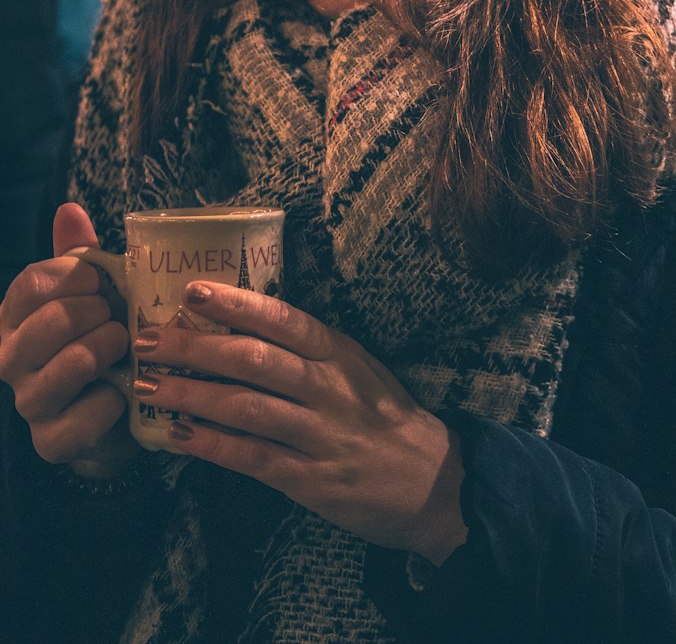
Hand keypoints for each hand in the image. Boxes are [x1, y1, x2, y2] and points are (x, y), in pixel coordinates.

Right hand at [0, 203, 134, 474]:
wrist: (115, 409)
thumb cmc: (100, 337)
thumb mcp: (92, 292)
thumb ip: (78, 253)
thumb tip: (68, 209)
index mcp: (14, 317)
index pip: (31, 283)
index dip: (74, 276)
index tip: (99, 279)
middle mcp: (10, 359)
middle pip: (52, 320)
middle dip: (98, 312)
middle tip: (116, 316)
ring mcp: (29, 402)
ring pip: (73, 362)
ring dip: (109, 348)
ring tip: (123, 346)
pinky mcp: (52, 441)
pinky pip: (88, 413)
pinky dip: (114, 398)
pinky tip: (120, 391)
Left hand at [134, 281, 468, 563]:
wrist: (432, 481)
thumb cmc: (384, 417)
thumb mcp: (357, 367)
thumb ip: (307, 350)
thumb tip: (238, 326)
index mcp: (340, 352)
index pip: (283, 318)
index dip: (236, 303)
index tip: (192, 290)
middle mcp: (330, 388)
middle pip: (254, 359)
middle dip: (195, 346)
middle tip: (147, 339)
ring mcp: (321, 435)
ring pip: (247, 407)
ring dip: (191, 395)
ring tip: (147, 386)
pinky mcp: (312, 481)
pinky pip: (254, 458)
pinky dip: (213, 446)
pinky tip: (180, 436)